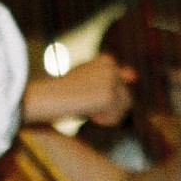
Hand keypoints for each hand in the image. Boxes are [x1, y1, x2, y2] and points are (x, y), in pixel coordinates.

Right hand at [22, 53, 136, 125]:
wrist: (46, 98)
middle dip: (110, 106)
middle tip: (86, 102)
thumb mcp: (90, 80)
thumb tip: (135, 75)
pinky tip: (88, 113)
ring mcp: (110, 81)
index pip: (122, 87)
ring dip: (108, 114)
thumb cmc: (64, 92)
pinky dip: (103, 121)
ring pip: (125, 108)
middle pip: (127, 98)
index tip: (88, 95)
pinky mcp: (108, 95)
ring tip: (87, 107)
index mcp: (106, 60)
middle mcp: (111, 67)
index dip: (106, 96)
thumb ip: (113, 77)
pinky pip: (116, 118)